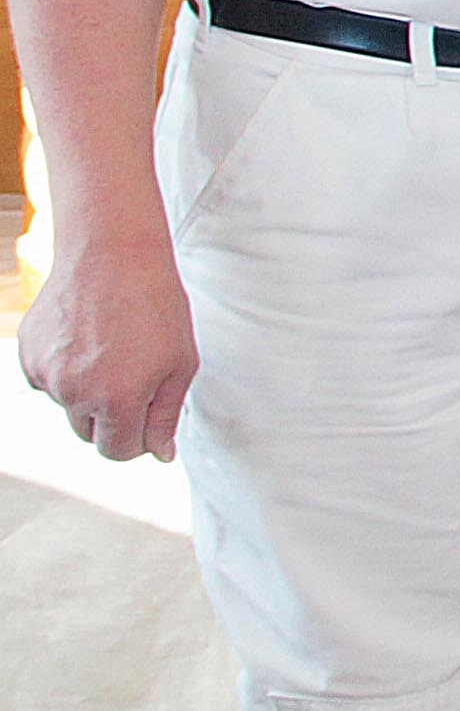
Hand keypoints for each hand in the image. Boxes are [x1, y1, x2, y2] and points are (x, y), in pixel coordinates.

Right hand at [18, 228, 196, 460]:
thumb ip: (166, 415)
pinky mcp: (28, 356)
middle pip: (91, 434)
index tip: (148, 421)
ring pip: (70, 406)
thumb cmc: (156, 305)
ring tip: (113, 348)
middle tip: (135, 379)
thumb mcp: (180, 364)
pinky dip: (67, 370)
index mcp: (117, 400)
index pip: (119, 451)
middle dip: (114, 419)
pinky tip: (87, 339)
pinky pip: (49, 381)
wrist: (113, 255)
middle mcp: (75, 394)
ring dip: (89, 392)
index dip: (137, 441)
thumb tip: (159, 454)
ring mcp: (47, 375)